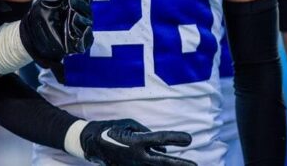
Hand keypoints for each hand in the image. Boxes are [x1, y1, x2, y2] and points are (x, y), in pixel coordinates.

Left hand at [19, 0, 92, 80]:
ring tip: (73, 16)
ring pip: (87, 24)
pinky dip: (86, 37)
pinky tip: (84, 31)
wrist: (30, 33)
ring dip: (82, 20)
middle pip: (87, 10)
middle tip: (71, 2)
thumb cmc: (40, 13)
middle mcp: (79, 16)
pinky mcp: (75, 43)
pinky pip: (86, 41)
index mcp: (75, 4)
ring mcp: (78, 30)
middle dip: (81, 5)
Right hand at [80, 119, 194, 165]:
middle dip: (179, 164)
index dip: (175, 139)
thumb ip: (147, 134)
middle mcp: (136, 157)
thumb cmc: (111, 129)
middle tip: (195, 165)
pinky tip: (166, 162)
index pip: (160, 139)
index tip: (189, 139)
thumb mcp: (129, 125)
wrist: (90, 143)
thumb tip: (163, 150)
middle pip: (162, 162)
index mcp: (136, 141)